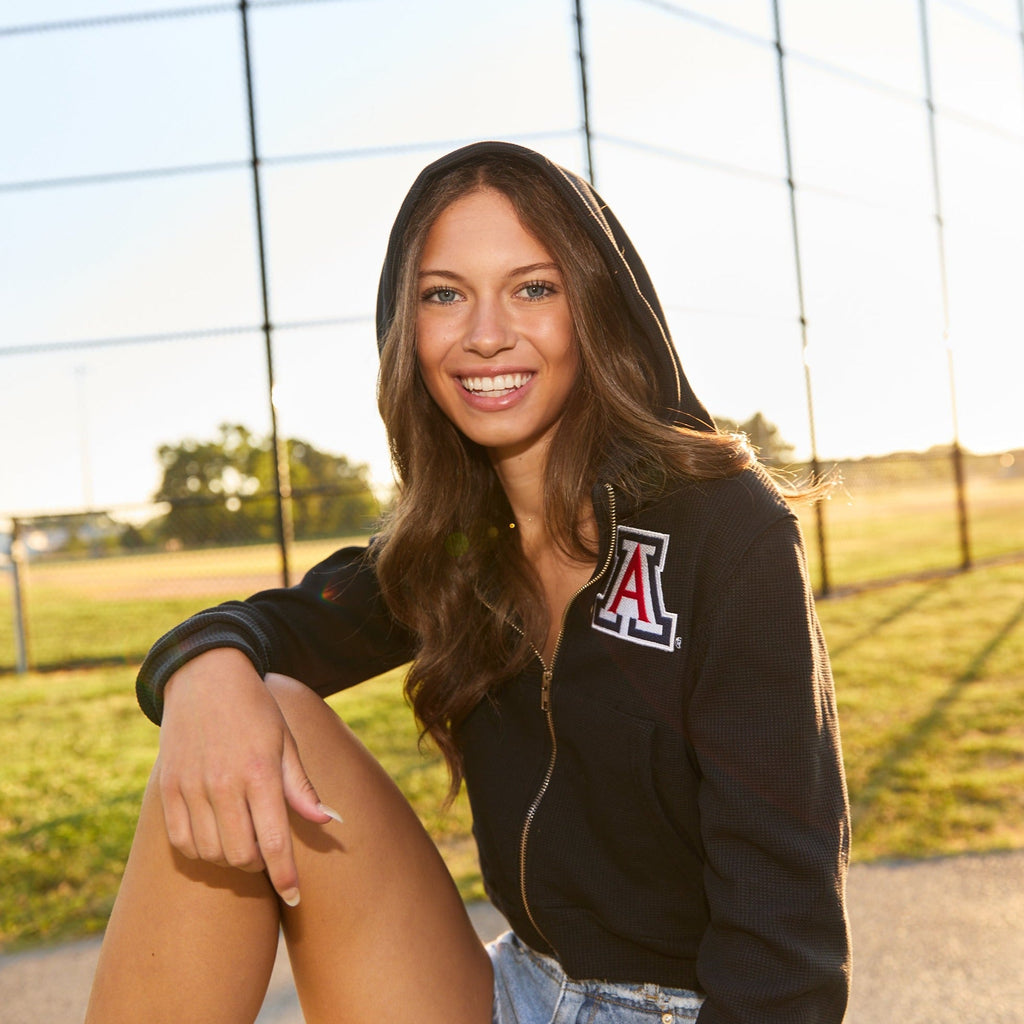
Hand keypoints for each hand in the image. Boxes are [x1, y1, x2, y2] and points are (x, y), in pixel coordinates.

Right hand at [156, 648, 331, 905]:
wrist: (205, 678)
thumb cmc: (256, 710)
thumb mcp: (286, 741)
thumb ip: (301, 787)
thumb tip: (329, 822)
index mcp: (260, 772)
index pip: (275, 841)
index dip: (286, 877)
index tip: (295, 898)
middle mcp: (223, 784)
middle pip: (242, 855)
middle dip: (260, 866)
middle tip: (268, 854)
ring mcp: (191, 787)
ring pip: (211, 854)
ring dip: (231, 859)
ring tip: (243, 841)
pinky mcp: (167, 789)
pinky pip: (182, 842)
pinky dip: (200, 850)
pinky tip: (215, 836)